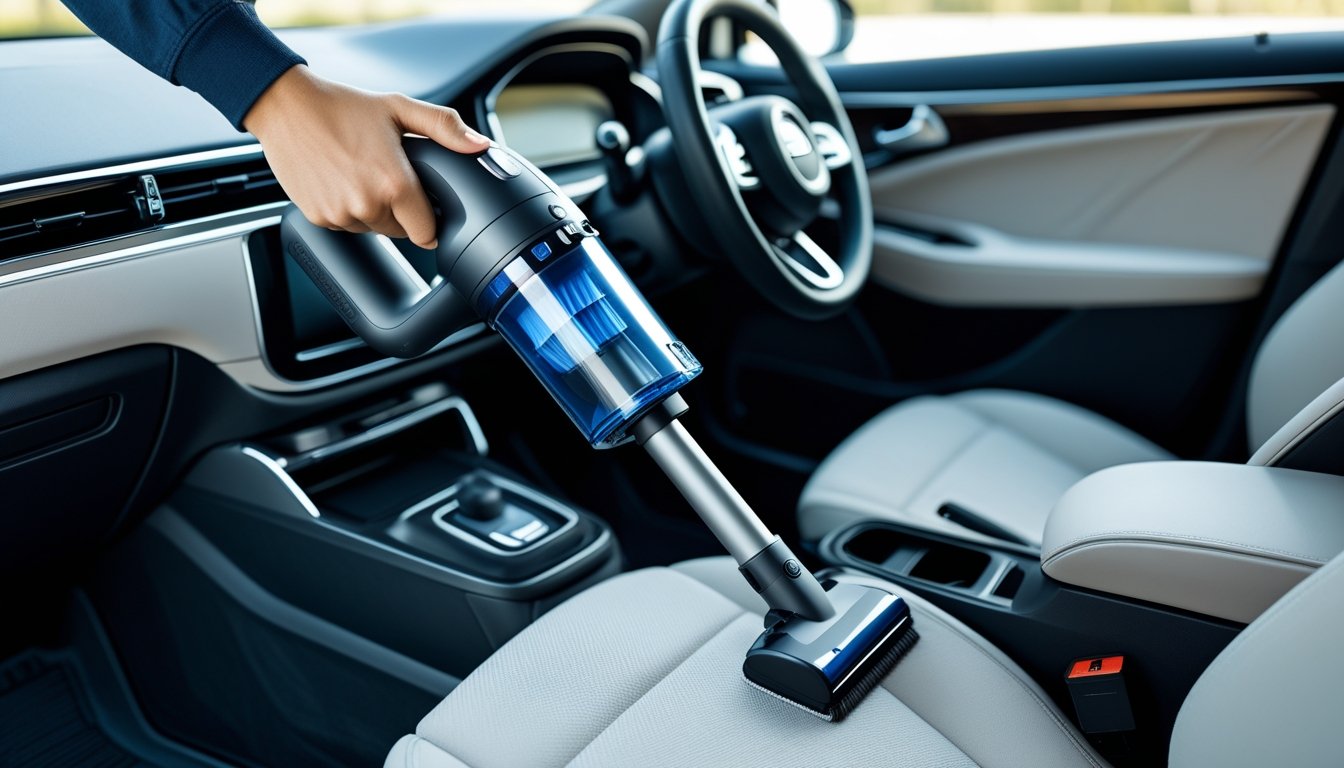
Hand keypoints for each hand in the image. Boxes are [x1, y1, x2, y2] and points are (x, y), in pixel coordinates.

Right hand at [243, 65, 489, 248]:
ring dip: (373, 211)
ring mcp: (340, 214)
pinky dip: (347, 210)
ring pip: (371, 229)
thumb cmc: (342, 105)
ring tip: (361, 173)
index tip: (427, 207)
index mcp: (394, 183)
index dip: (429, 220)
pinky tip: (341, 180)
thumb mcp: (399, 108)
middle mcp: (367, 204)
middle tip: (386, 175)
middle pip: (400, 231)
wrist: (286, 106)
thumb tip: (480, 145)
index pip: (426, 231)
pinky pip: (345, 225)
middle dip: (400, 211)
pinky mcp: (318, 217)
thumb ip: (445, 127)